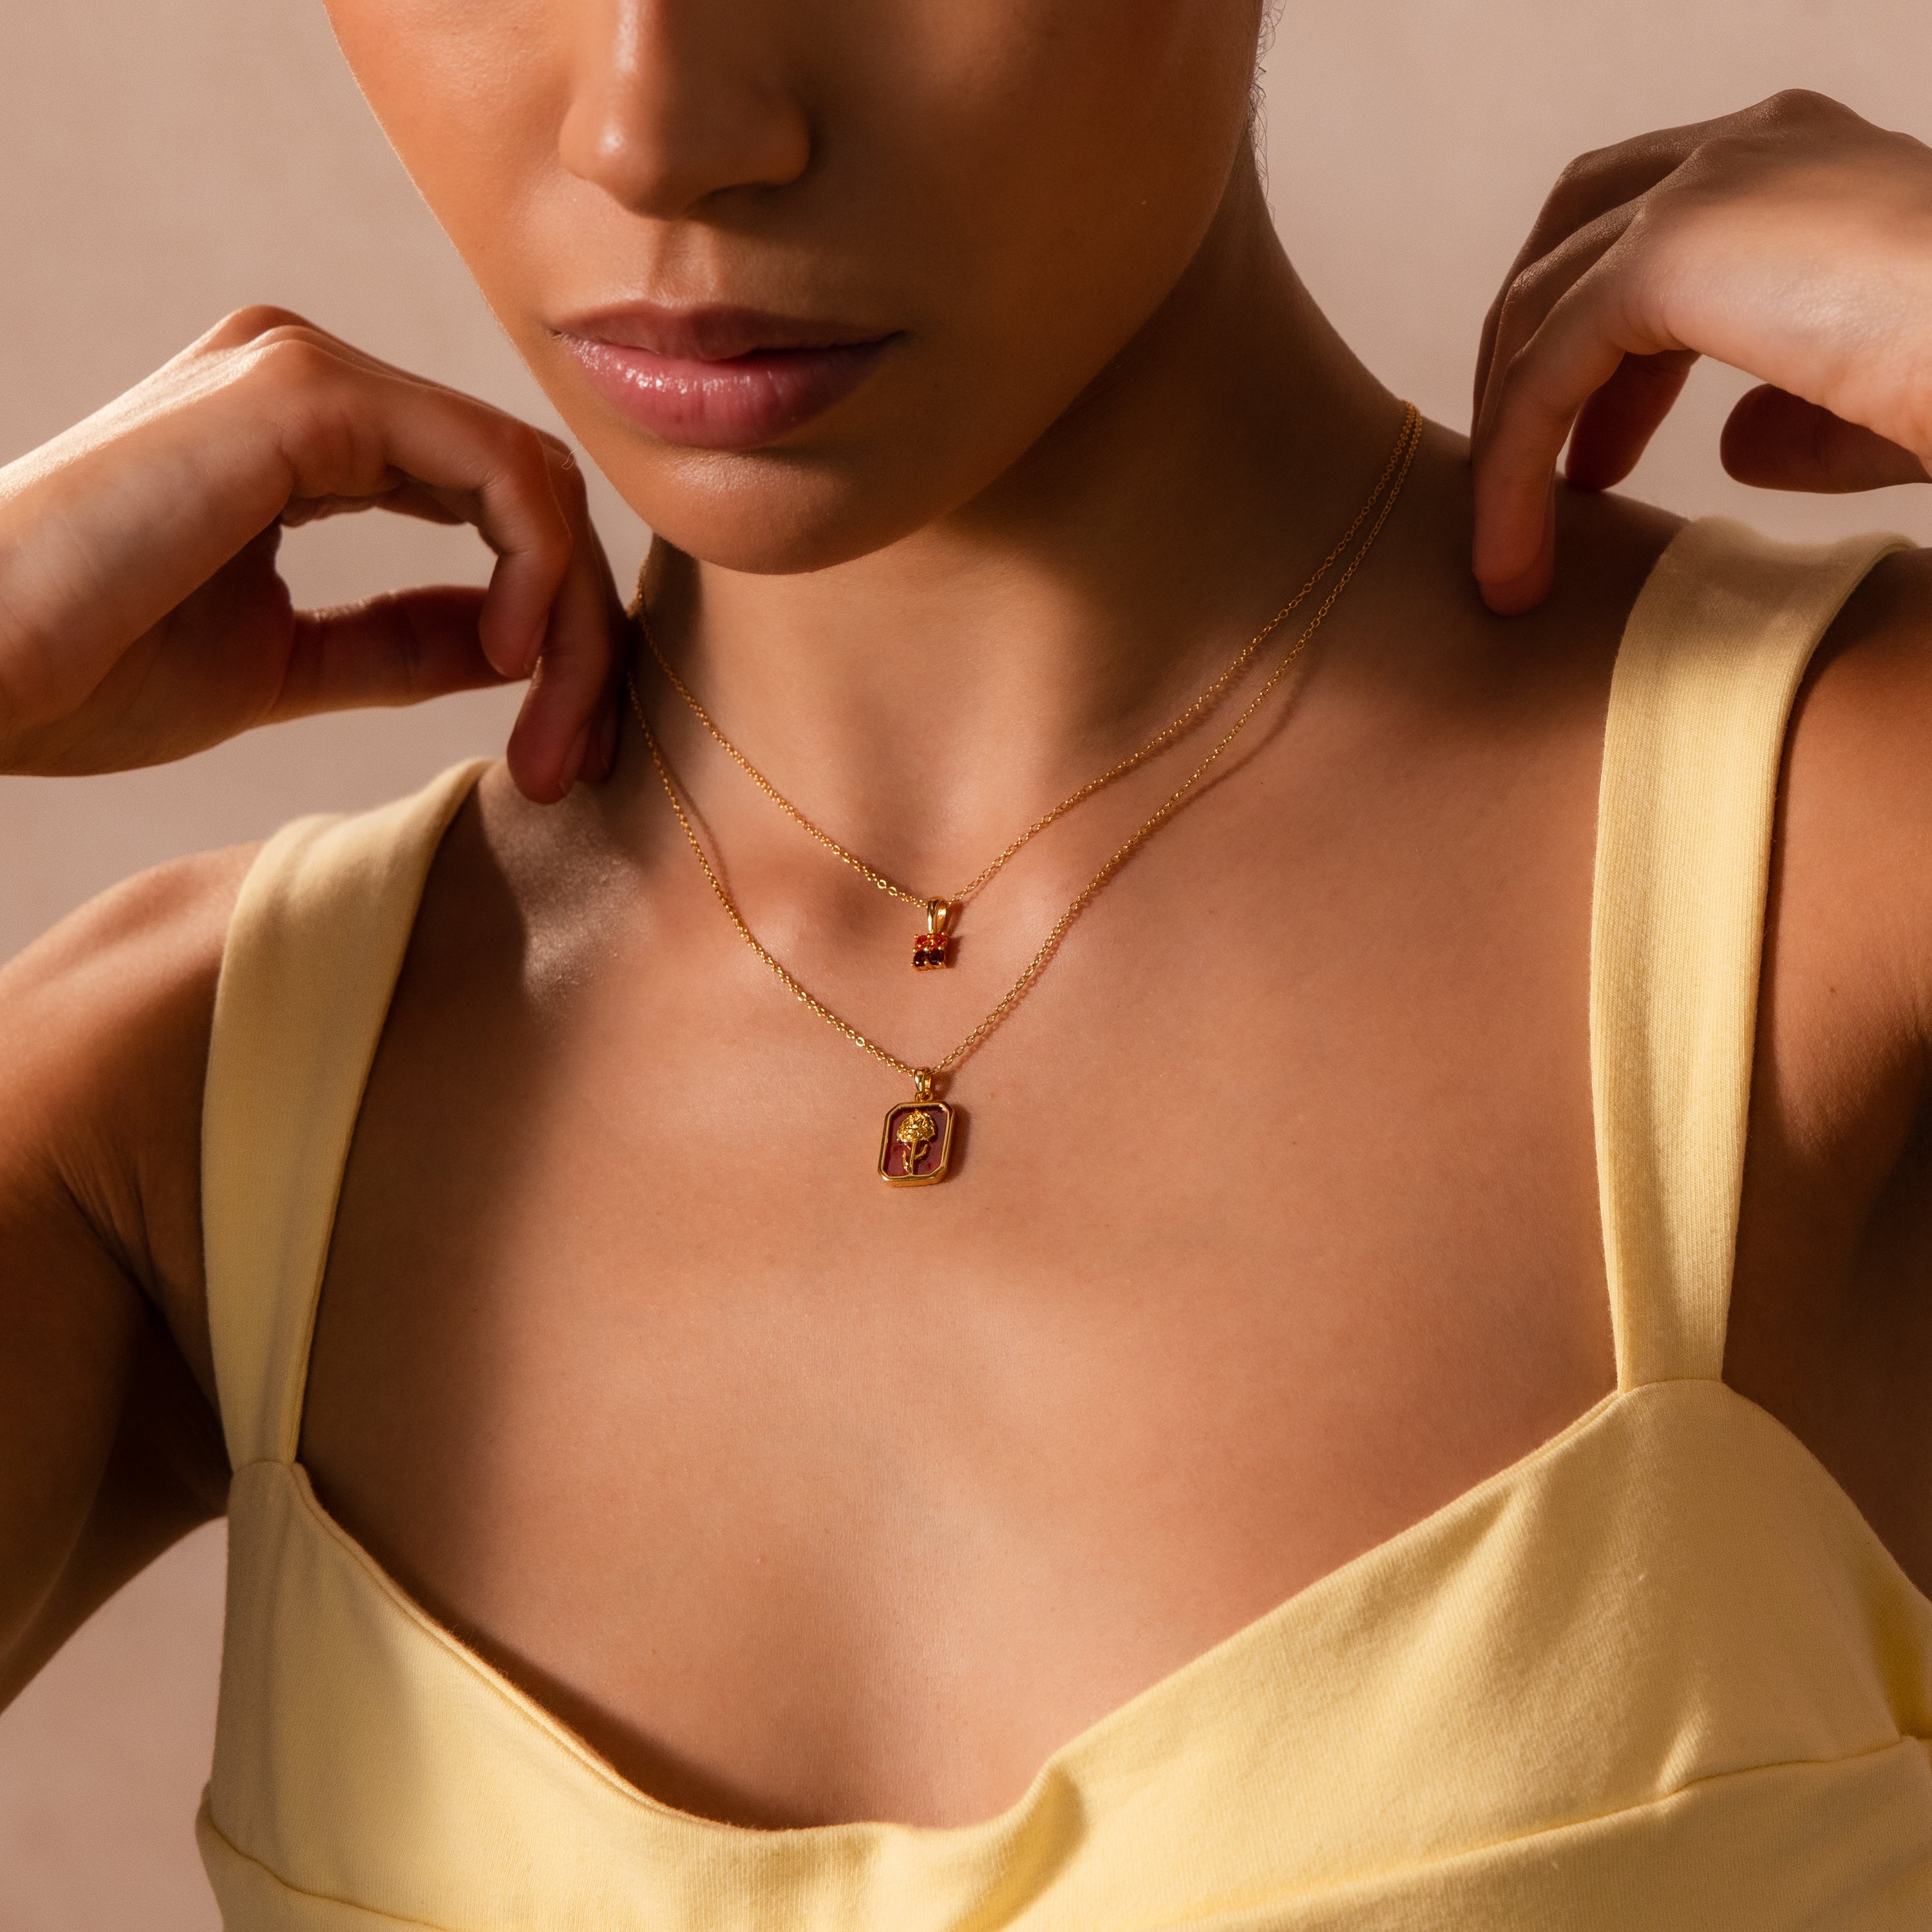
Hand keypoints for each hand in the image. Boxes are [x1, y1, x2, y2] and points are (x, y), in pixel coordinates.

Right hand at [0, 307, 625, 798]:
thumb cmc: (83, 672)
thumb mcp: (288, 664)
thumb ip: (401, 638)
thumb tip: (514, 641)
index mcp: (304, 437)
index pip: (490, 507)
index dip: (555, 627)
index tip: (558, 746)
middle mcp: (314, 382)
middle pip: (526, 489)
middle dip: (582, 630)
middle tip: (578, 755)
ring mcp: (307, 372)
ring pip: (529, 478)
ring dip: (573, 618)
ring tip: (552, 730)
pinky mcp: (302, 393)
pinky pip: (494, 468)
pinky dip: (534, 567)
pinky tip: (509, 656)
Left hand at [1471, 91, 1931, 614]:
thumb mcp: (1878, 399)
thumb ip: (1799, 412)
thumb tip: (1733, 447)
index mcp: (1799, 165)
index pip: (1649, 225)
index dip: (1599, 339)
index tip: (1596, 452)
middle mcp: (1747, 151)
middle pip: (1573, 239)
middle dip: (1535, 360)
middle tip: (1544, 484)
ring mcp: (1706, 189)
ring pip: (1541, 308)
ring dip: (1513, 433)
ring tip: (1510, 552)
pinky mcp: (1669, 253)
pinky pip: (1546, 369)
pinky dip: (1514, 468)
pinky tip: (1515, 557)